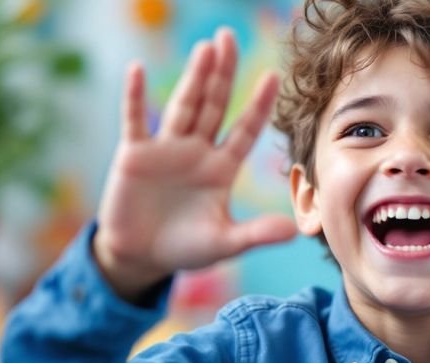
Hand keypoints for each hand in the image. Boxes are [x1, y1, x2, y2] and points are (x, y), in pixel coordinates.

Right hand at [95, 28, 296, 299]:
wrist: (141, 257)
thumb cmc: (185, 248)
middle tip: (230, 37)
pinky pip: (135, 120)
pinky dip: (135, 97)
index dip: (257, 105)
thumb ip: (255, 234)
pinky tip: (138, 70)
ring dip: (192, 77)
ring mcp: (165, 149)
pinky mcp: (134, 154)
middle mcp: (196, 151)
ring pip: (182, 106)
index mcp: (221, 168)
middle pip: (213, 105)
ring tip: (205, 48)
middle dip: (223, 73)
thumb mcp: (224, 243)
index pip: (244, 130)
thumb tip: (295, 231)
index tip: (273, 77)